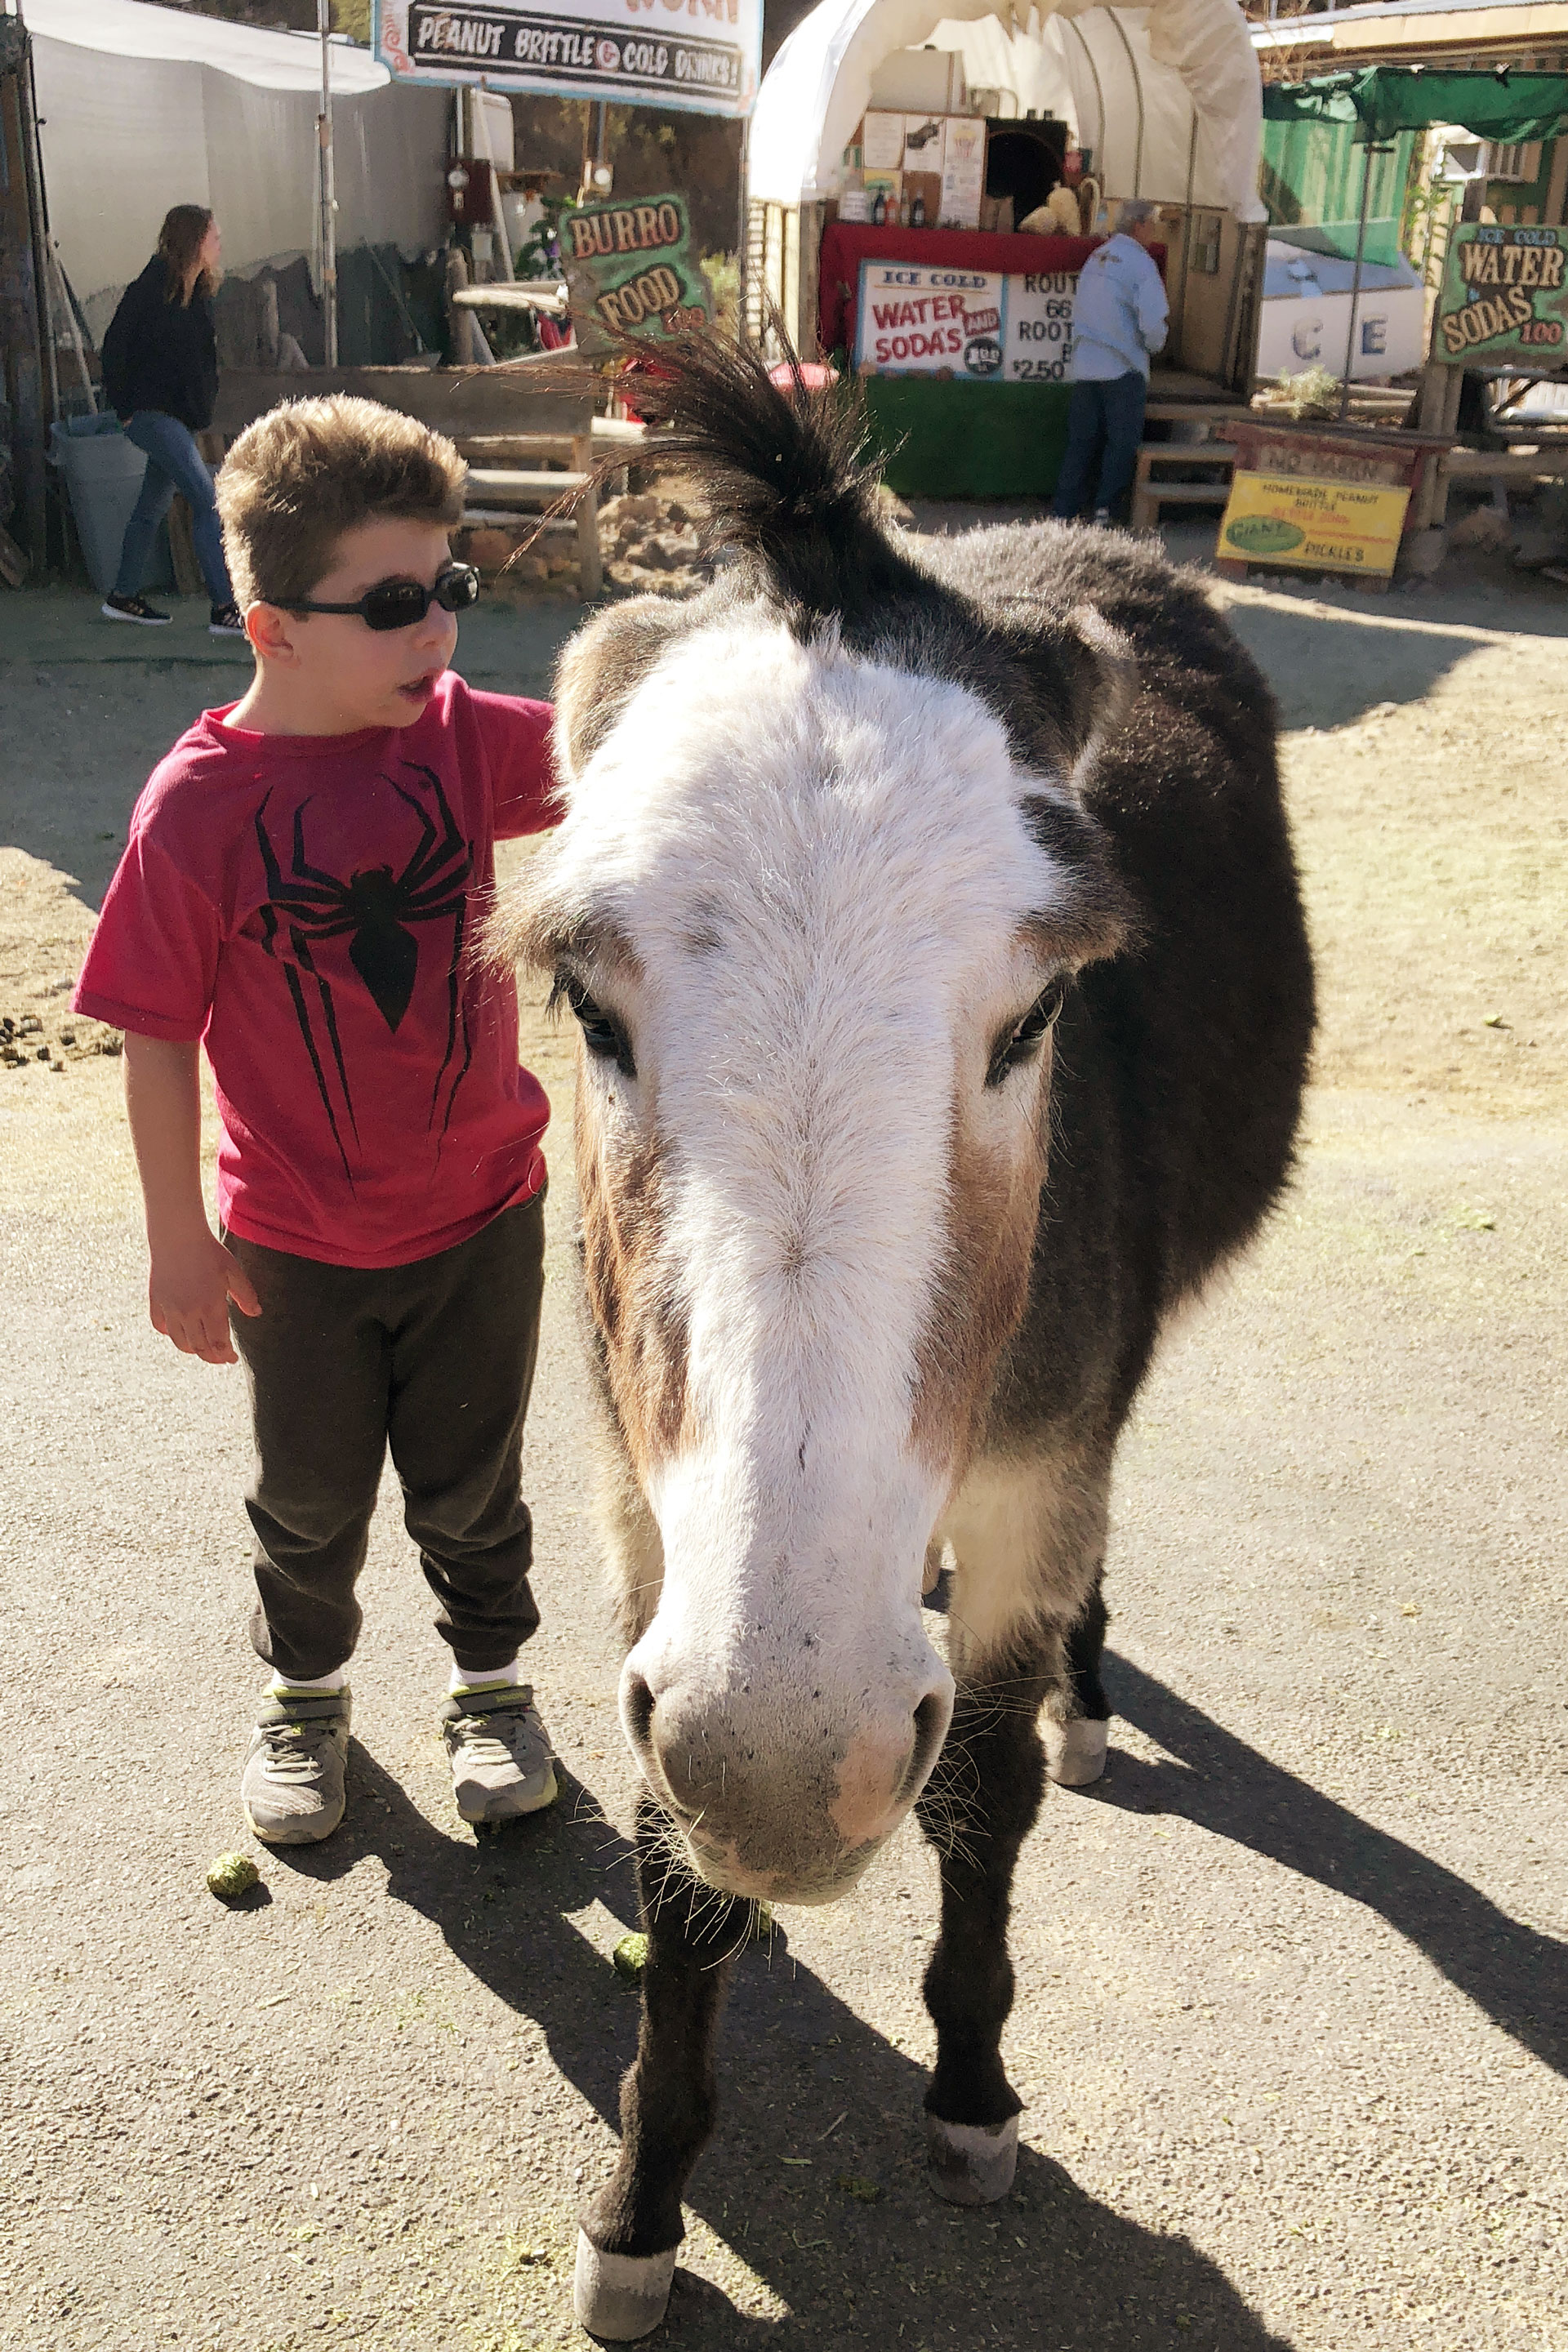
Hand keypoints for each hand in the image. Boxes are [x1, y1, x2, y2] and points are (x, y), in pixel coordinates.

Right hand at [148, 1226, 261, 1364]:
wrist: (178, 1237)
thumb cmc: (210, 1252)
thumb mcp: (234, 1272)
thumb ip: (246, 1295)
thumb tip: (256, 1313)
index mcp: (211, 1307)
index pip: (218, 1344)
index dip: (225, 1356)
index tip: (232, 1359)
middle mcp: (189, 1313)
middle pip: (199, 1348)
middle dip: (212, 1357)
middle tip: (220, 1357)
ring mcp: (171, 1309)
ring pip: (179, 1342)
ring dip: (192, 1350)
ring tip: (202, 1348)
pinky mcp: (156, 1302)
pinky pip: (161, 1326)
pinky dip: (170, 1333)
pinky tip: (180, 1331)